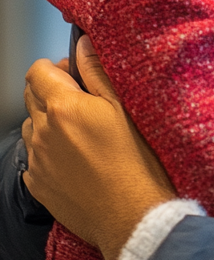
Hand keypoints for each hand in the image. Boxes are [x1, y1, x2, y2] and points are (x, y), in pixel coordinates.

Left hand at [22, 35, 176, 259]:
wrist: (131, 215)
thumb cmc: (136, 159)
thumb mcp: (124, 106)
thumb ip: (98, 71)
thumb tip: (83, 44)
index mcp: (63, 107)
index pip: (37, 72)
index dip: (55, 67)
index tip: (74, 73)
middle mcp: (42, 132)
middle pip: (31, 96)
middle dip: (51, 90)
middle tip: (83, 99)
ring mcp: (37, 161)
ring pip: (31, 127)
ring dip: (48, 121)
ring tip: (80, 131)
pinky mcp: (38, 185)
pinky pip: (34, 157)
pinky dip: (49, 150)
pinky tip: (76, 157)